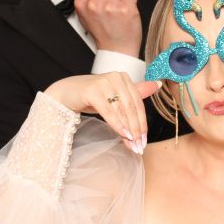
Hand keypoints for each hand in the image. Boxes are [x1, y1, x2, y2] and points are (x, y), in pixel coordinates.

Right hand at [45, 72, 159, 153]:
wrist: (65, 94)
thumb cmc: (91, 96)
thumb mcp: (114, 97)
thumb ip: (135, 94)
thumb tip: (158, 85)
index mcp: (123, 77)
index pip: (138, 103)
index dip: (143, 123)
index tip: (144, 141)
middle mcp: (115, 77)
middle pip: (132, 107)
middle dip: (137, 129)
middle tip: (139, 146)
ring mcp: (104, 82)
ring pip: (122, 110)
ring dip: (128, 130)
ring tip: (131, 145)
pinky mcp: (92, 90)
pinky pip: (109, 111)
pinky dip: (117, 124)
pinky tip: (122, 135)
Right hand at [74, 0, 141, 55]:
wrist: (116, 48)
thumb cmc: (102, 31)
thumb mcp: (85, 13)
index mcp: (81, 2)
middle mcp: (94, 2)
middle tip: (110, 3)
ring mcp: (110, 5)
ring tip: (117, 8)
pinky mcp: (126, 8)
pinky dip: (131, 0)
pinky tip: (125, 10)